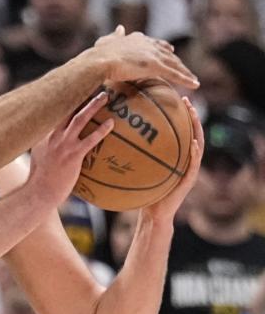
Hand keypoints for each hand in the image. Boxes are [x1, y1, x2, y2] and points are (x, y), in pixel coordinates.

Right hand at [25, 91, 112, 204]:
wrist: (39, 192)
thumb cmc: (40, 179)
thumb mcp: (39, 157)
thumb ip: (47, 147)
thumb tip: (57, 143)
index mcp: (44, 135)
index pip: (55, 112)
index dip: (65, 99)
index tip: (74, 88)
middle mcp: (52, 136)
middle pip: (67, 109)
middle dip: (80, 94)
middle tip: (94, 83)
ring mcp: (63, 145)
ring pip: (80, 118)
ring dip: (93, 105)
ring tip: (105, 96)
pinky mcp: (73, 155)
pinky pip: (90, 139)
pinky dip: (101, 129)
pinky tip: (111, 123)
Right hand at [91, 25, 198, 88]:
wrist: (100, 61)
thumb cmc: (99, 54)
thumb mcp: (106, 41)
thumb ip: (115, 35)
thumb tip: (120, 28)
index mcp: (137, 39)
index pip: (155, 43)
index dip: (163, 47)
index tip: (170, 50)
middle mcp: (149, 45)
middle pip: (168, 54)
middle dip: (177, 61)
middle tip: (184, 68)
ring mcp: (153, 55)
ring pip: (174, 64)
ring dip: (185, 72)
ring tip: (193, 80)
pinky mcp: (156, 66)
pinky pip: (174, 74)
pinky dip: (186, 79)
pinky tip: (194, 85)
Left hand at [141, 97, 203, 221]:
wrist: (154, 214)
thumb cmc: (144, 193)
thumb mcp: (140, 170)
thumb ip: (135, 156)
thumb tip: (116, 140)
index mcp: (176, 157)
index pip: (180, 132)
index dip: (179, 116)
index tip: (175, 99)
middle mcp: (186, 161)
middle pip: (192, 133)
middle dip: (192, 116)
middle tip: (186, 100)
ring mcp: (190, 170)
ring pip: (198, 145)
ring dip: (197, 129)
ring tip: (194, 115)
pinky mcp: (189, 181)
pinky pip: (194, 165)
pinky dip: (195, 154)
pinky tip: (194, 144)